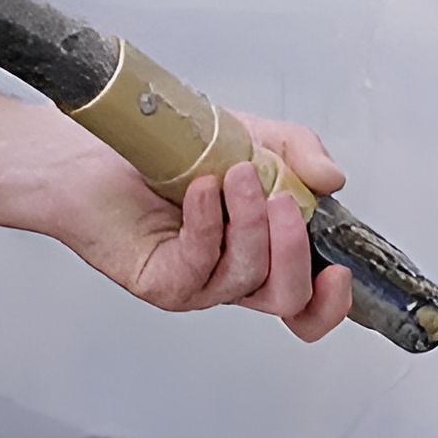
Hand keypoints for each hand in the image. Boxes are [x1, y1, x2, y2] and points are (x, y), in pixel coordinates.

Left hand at [43, 112, 353, 341]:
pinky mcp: (161, 280)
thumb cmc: (167, 149)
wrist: (95, 147)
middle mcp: (230, 274)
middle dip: (294, 249)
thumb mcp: (250, 136)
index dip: (331, 301)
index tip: (341, 272)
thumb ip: (298, 153)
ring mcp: (196, 282)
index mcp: (261, 250)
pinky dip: (207, 222)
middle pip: (287, 298)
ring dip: (249, 222)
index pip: (306, 302)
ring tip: (235, 174)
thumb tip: (333, 179)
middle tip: (280, 198)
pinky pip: (199, 264)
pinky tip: (201, 189)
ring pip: (247, 277)